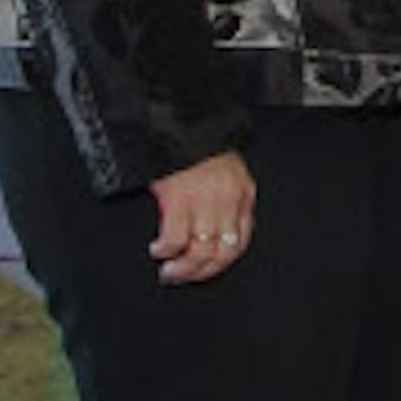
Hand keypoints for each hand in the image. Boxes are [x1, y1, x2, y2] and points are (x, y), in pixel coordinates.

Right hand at [148, 150, 257, 285]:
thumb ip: (227, 200)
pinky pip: (175, 238)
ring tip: (169, 271)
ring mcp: (204, 202)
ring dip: (182, 269)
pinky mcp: (179, 199)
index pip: (241, 241)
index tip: (206, 270)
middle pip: (222, 253)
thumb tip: (215, 229)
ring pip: (200, 252)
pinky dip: (166, 250)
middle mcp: (227, 202)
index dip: (222, 263)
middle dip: (201, 272)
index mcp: (242, 195)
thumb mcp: (228, 173)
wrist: (184, 124)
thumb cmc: (202, 148)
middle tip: (182, 276)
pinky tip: (158, 250)